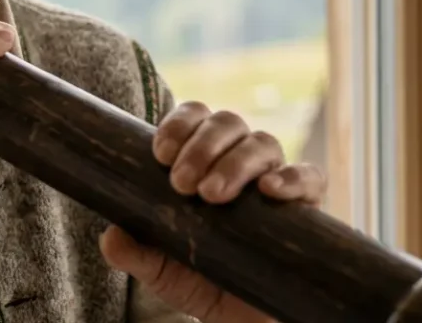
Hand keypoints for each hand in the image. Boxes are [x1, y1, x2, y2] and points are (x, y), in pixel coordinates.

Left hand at [99, 101, 326, 322]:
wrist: (243, 321)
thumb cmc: (202, 280)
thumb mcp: (159, 269)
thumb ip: (133, 252)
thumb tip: (110, 238)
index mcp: (203, 161)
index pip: (195, 118)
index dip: (179, 125)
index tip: (159, 154)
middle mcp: (240, 161)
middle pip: (228, 124)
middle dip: (202, 146)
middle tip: (182, 184)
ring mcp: (275, 180)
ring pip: (262, 143)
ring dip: (235, 162)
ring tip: (211, 195)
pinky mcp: (308, 208)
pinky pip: (310, 177)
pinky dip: (292, 177)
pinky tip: (270, 189)